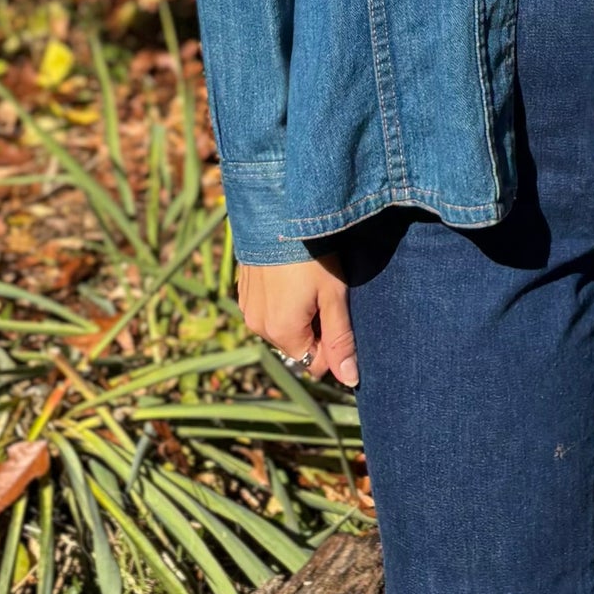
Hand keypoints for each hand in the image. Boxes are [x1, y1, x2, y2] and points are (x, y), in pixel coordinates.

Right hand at [237, 256, 358, 387]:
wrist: (276, 213)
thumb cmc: (312, 255)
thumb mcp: (334, 296)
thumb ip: (341, 339)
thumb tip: (350, 380)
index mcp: (282, 333)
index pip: (314, 362)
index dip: (333, 344)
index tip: (338, 312)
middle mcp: (259, 327)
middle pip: (297, 345)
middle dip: (315, 328)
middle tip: (325, 294)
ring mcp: (248, 309)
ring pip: (282, 327)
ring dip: (297, 315)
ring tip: (307, 282)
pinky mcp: (243, 292)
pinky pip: (267, 310)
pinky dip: (281, 301)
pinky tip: (290, 276)